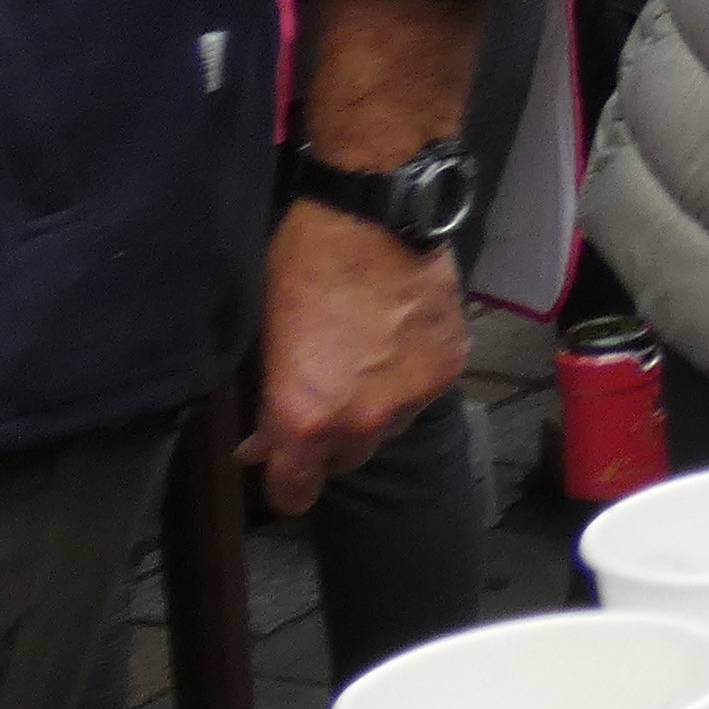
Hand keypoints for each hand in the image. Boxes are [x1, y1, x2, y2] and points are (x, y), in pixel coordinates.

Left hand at [249, 201, 468, 512]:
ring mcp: (410, 396)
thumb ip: (270, 403)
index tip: (282, 468)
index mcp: (305, 419)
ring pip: (387, 427)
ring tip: (366, 359)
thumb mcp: (268, 338)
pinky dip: (408, 375)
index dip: (284, 485)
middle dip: (329, 440)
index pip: (294, 494)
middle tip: (322, 396)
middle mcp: (361, 421)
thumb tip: (261, 445)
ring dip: (372, 408)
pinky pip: (421, 392)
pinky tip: (396, 338)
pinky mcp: (447, 368)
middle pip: (344, 463)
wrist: (374, 213)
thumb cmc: (305, 266)